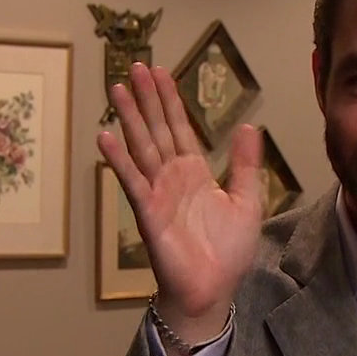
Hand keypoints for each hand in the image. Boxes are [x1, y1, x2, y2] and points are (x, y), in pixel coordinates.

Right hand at [97, 63, 263, 342]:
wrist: (213, 290)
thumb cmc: (228, 252)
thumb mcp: (247, 201)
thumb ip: (245, 164)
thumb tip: (250, 126)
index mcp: (195, 172)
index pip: (180, 128)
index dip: (170, 101)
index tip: (161, 73)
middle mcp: (172, 177)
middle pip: (157, 129)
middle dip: (147, 99)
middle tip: (136, 66)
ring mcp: (157, 192)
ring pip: (141, 147)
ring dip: (129, 118)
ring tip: (118, 88)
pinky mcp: (148, 212)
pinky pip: (132, 181)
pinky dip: (118, 159)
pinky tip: (106, 136)